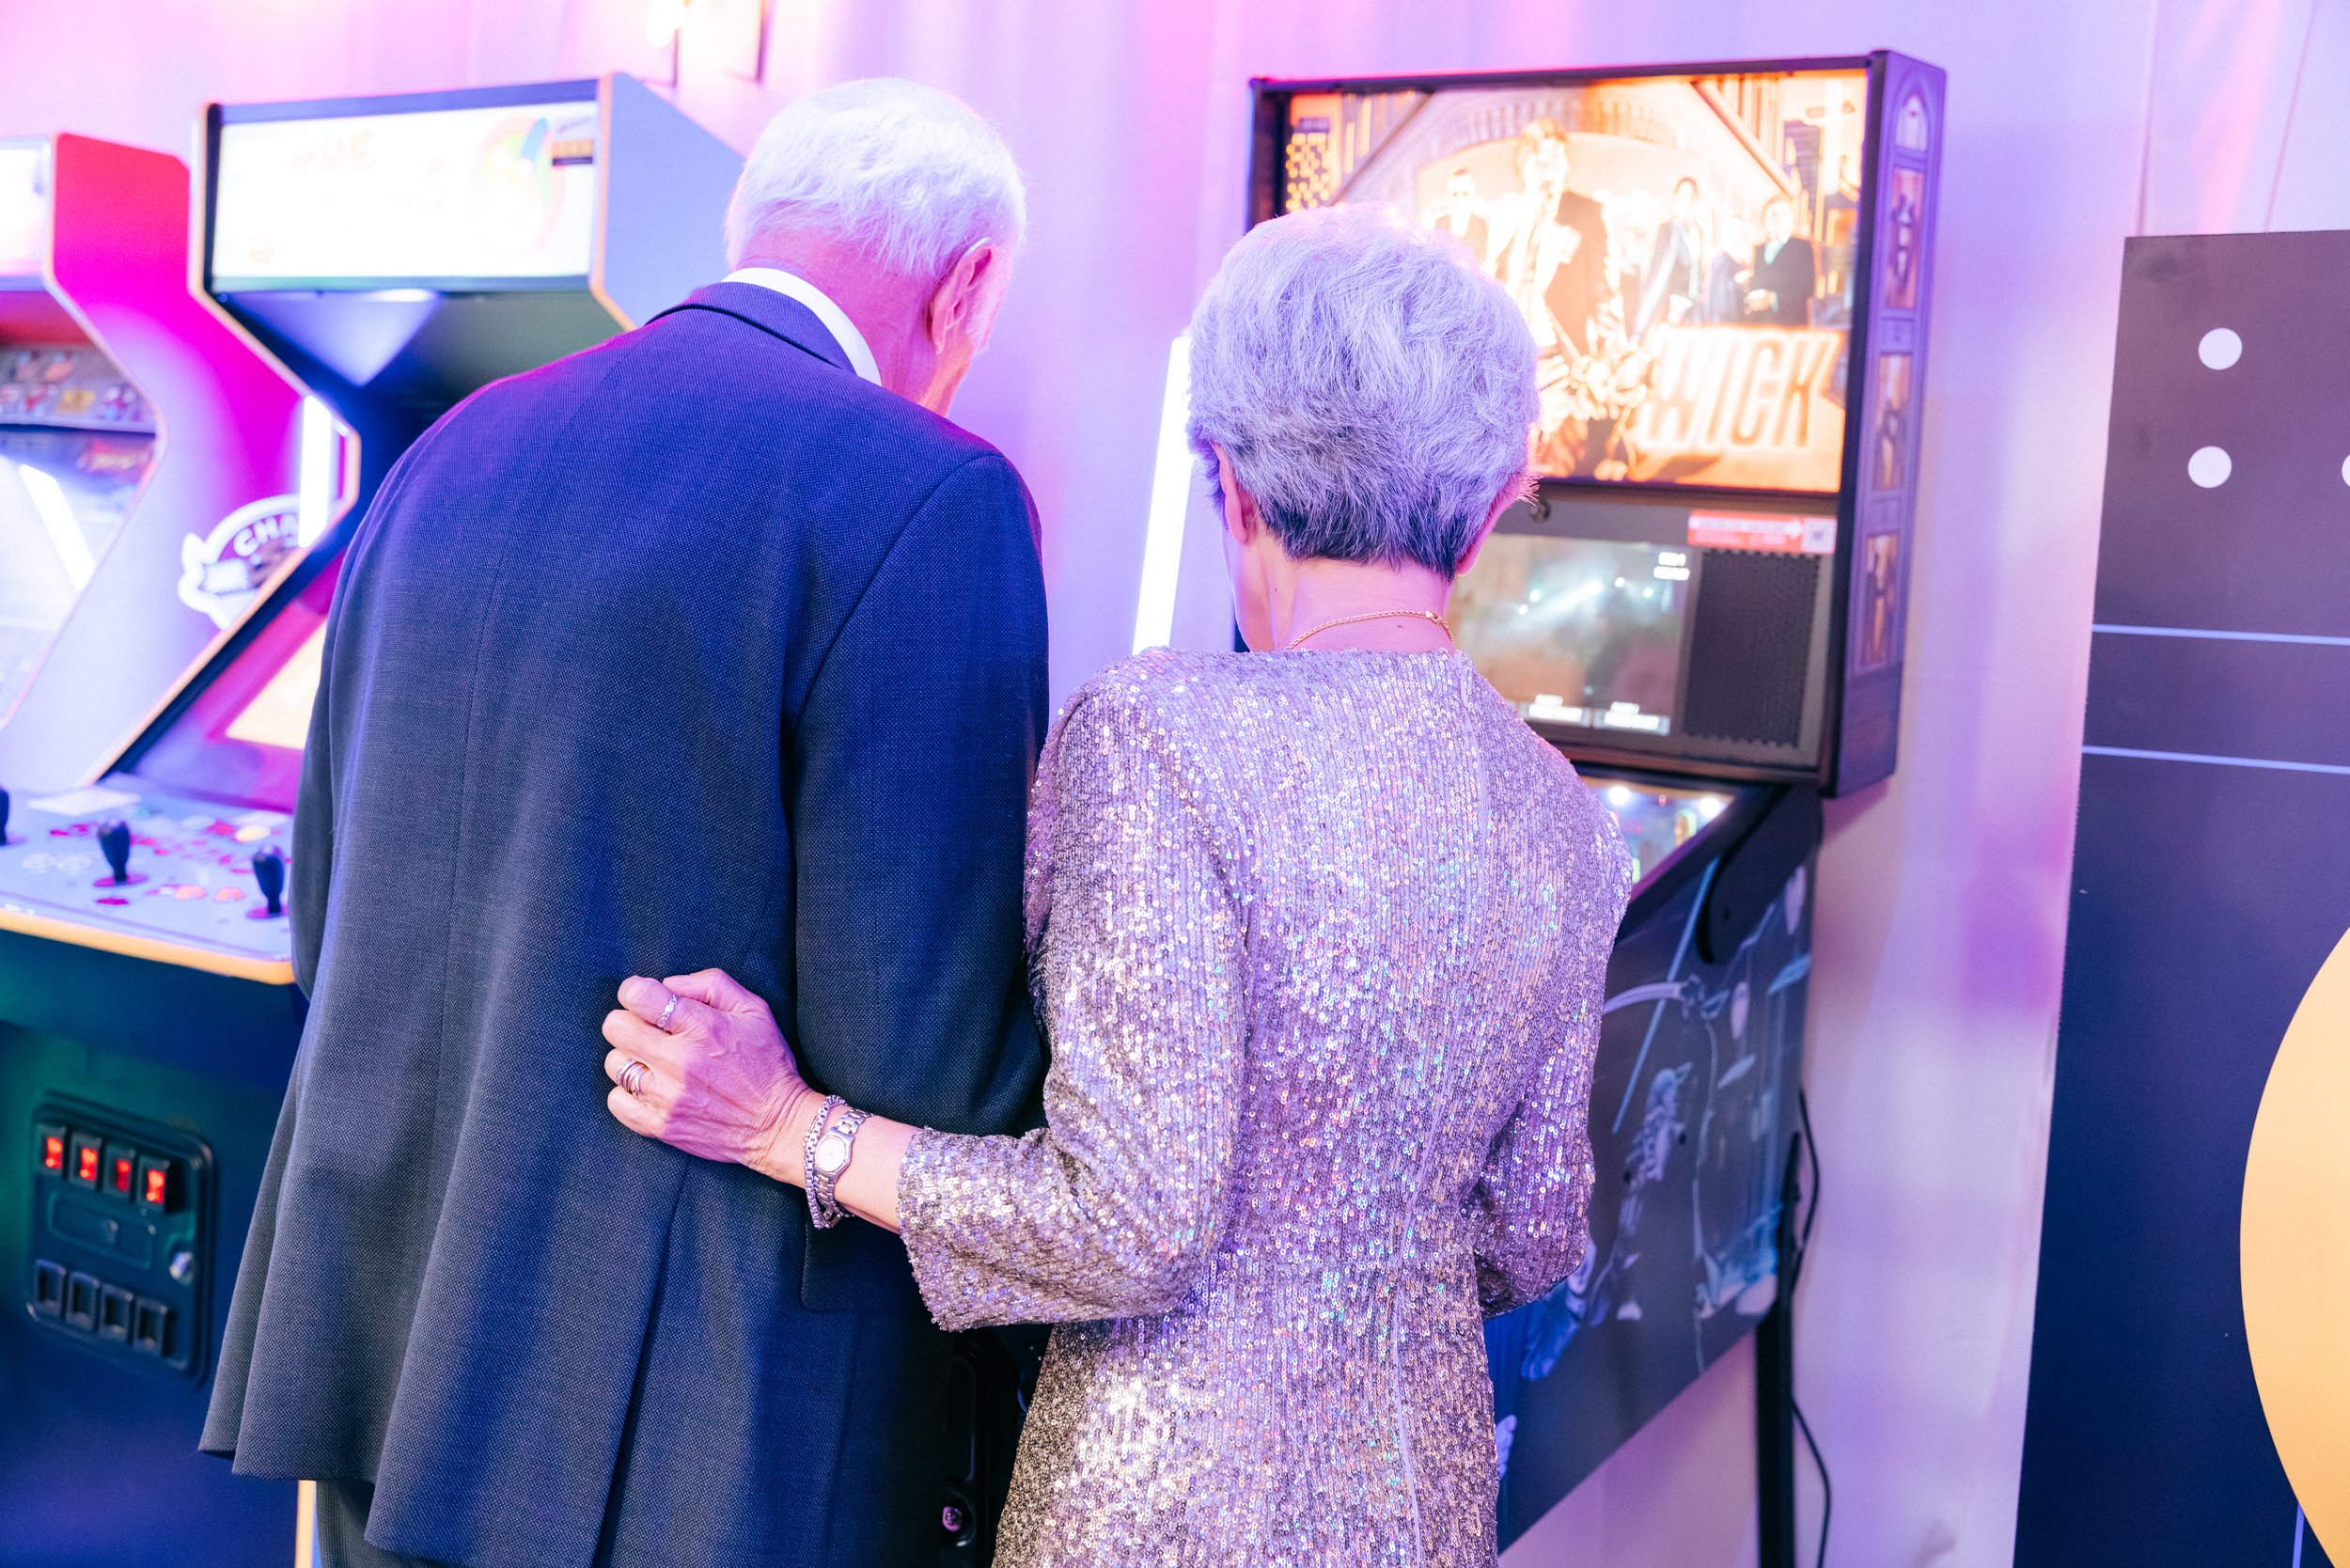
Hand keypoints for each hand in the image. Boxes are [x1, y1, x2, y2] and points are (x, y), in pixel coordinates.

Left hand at [602, 969, 814, 1182]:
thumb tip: (667, 985)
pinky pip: (616, 1101)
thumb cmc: (767, 1062)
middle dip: (630, 1021)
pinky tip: (653, 1088)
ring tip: (657, 1063)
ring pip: (614, 1063)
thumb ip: (711, 984)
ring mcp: (667, 1096)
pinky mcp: (659, 1126)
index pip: (638, 995)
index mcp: (703, 1027)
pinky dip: (628, 1093)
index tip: (649, 999)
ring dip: (632, 1058)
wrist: (778, 1125)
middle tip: (651, 1030)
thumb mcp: (754, 1009)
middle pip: (615, 1027)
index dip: (637, 991)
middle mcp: (680, 1061)